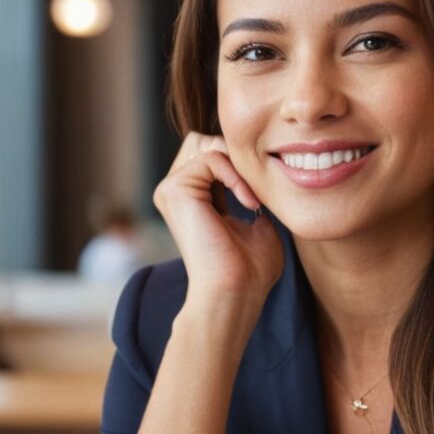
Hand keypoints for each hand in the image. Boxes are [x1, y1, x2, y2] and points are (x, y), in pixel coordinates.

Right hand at [153, 132, 283, 316]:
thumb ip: (254, 199)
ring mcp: (170, 189)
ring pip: (206, 144)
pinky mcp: (173, 189)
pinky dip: (235, 175)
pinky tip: (247, 201)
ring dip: (237, 166)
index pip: (212, 155)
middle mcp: (175, 192)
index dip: (241, 164)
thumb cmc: (249, 271)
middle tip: (255, 190)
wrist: (235, 292)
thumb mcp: (257, 227)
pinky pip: (211, 156)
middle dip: (235, 157)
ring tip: (251, 198)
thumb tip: (263, 183)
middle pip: (203, 141)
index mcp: (192, 199)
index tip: (261, 196)